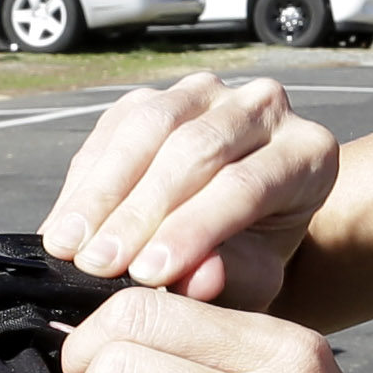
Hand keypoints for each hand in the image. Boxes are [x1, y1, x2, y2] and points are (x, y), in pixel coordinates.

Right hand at [36, 73, 337, 307]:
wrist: (243, 232)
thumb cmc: (254, 260)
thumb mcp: (254, 280)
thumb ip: (231, 278)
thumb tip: (194, 278)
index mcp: (307, 152)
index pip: (245, 185)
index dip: (191, 229)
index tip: (147, 275)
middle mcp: (264, 106)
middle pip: (195, 150)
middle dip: (138, 212)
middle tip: (99, 265)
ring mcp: (208, 93)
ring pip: (149, 126)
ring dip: (101, 191)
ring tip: (70, 245)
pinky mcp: (157, 95)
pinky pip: (112, 128)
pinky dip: (84, 180)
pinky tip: (65, 224)